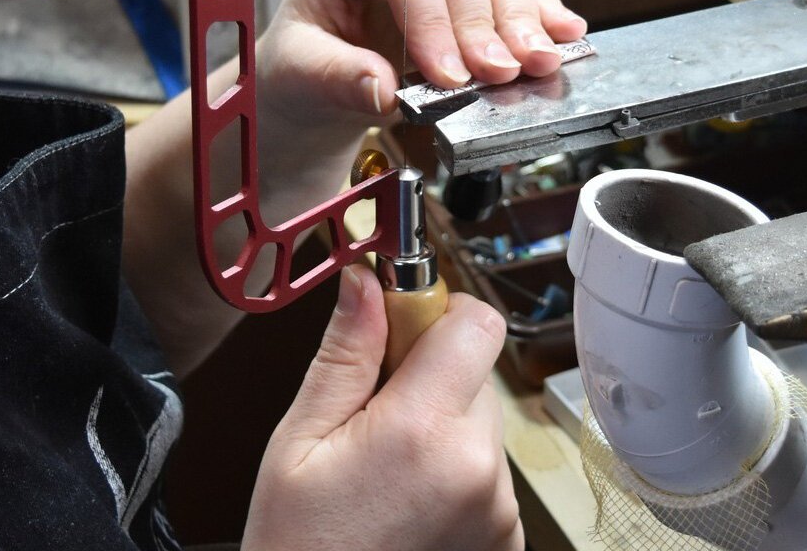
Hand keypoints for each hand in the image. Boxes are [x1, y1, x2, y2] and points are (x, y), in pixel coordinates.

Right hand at [242, 266, 522, 550]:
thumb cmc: (299, 550)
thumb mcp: (299, 442)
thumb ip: (343, 355)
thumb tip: (366, 283)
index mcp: (423, 431)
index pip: (475, 322)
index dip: (437, 311)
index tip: (398, 326)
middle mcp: (479, 469)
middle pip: (475, 371)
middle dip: (428, 375)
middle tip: (372, 411)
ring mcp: (500, 511)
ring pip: (479, 424)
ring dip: (441, 428)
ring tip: (383, 473)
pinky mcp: (507, 540)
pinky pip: (487, 473)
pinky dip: (454, 475)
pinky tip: (405, 503)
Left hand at [258, 0, 586, 129]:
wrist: (320, 79)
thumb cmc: (306, 60)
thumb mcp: (303, 72)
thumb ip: (339, 78)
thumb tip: (382, 88)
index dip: (431, 17)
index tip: (449, 75)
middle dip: (484, 19)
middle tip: (501, 73)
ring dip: (524, 18)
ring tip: (539, 63)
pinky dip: (543, 14)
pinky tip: (565, 36)